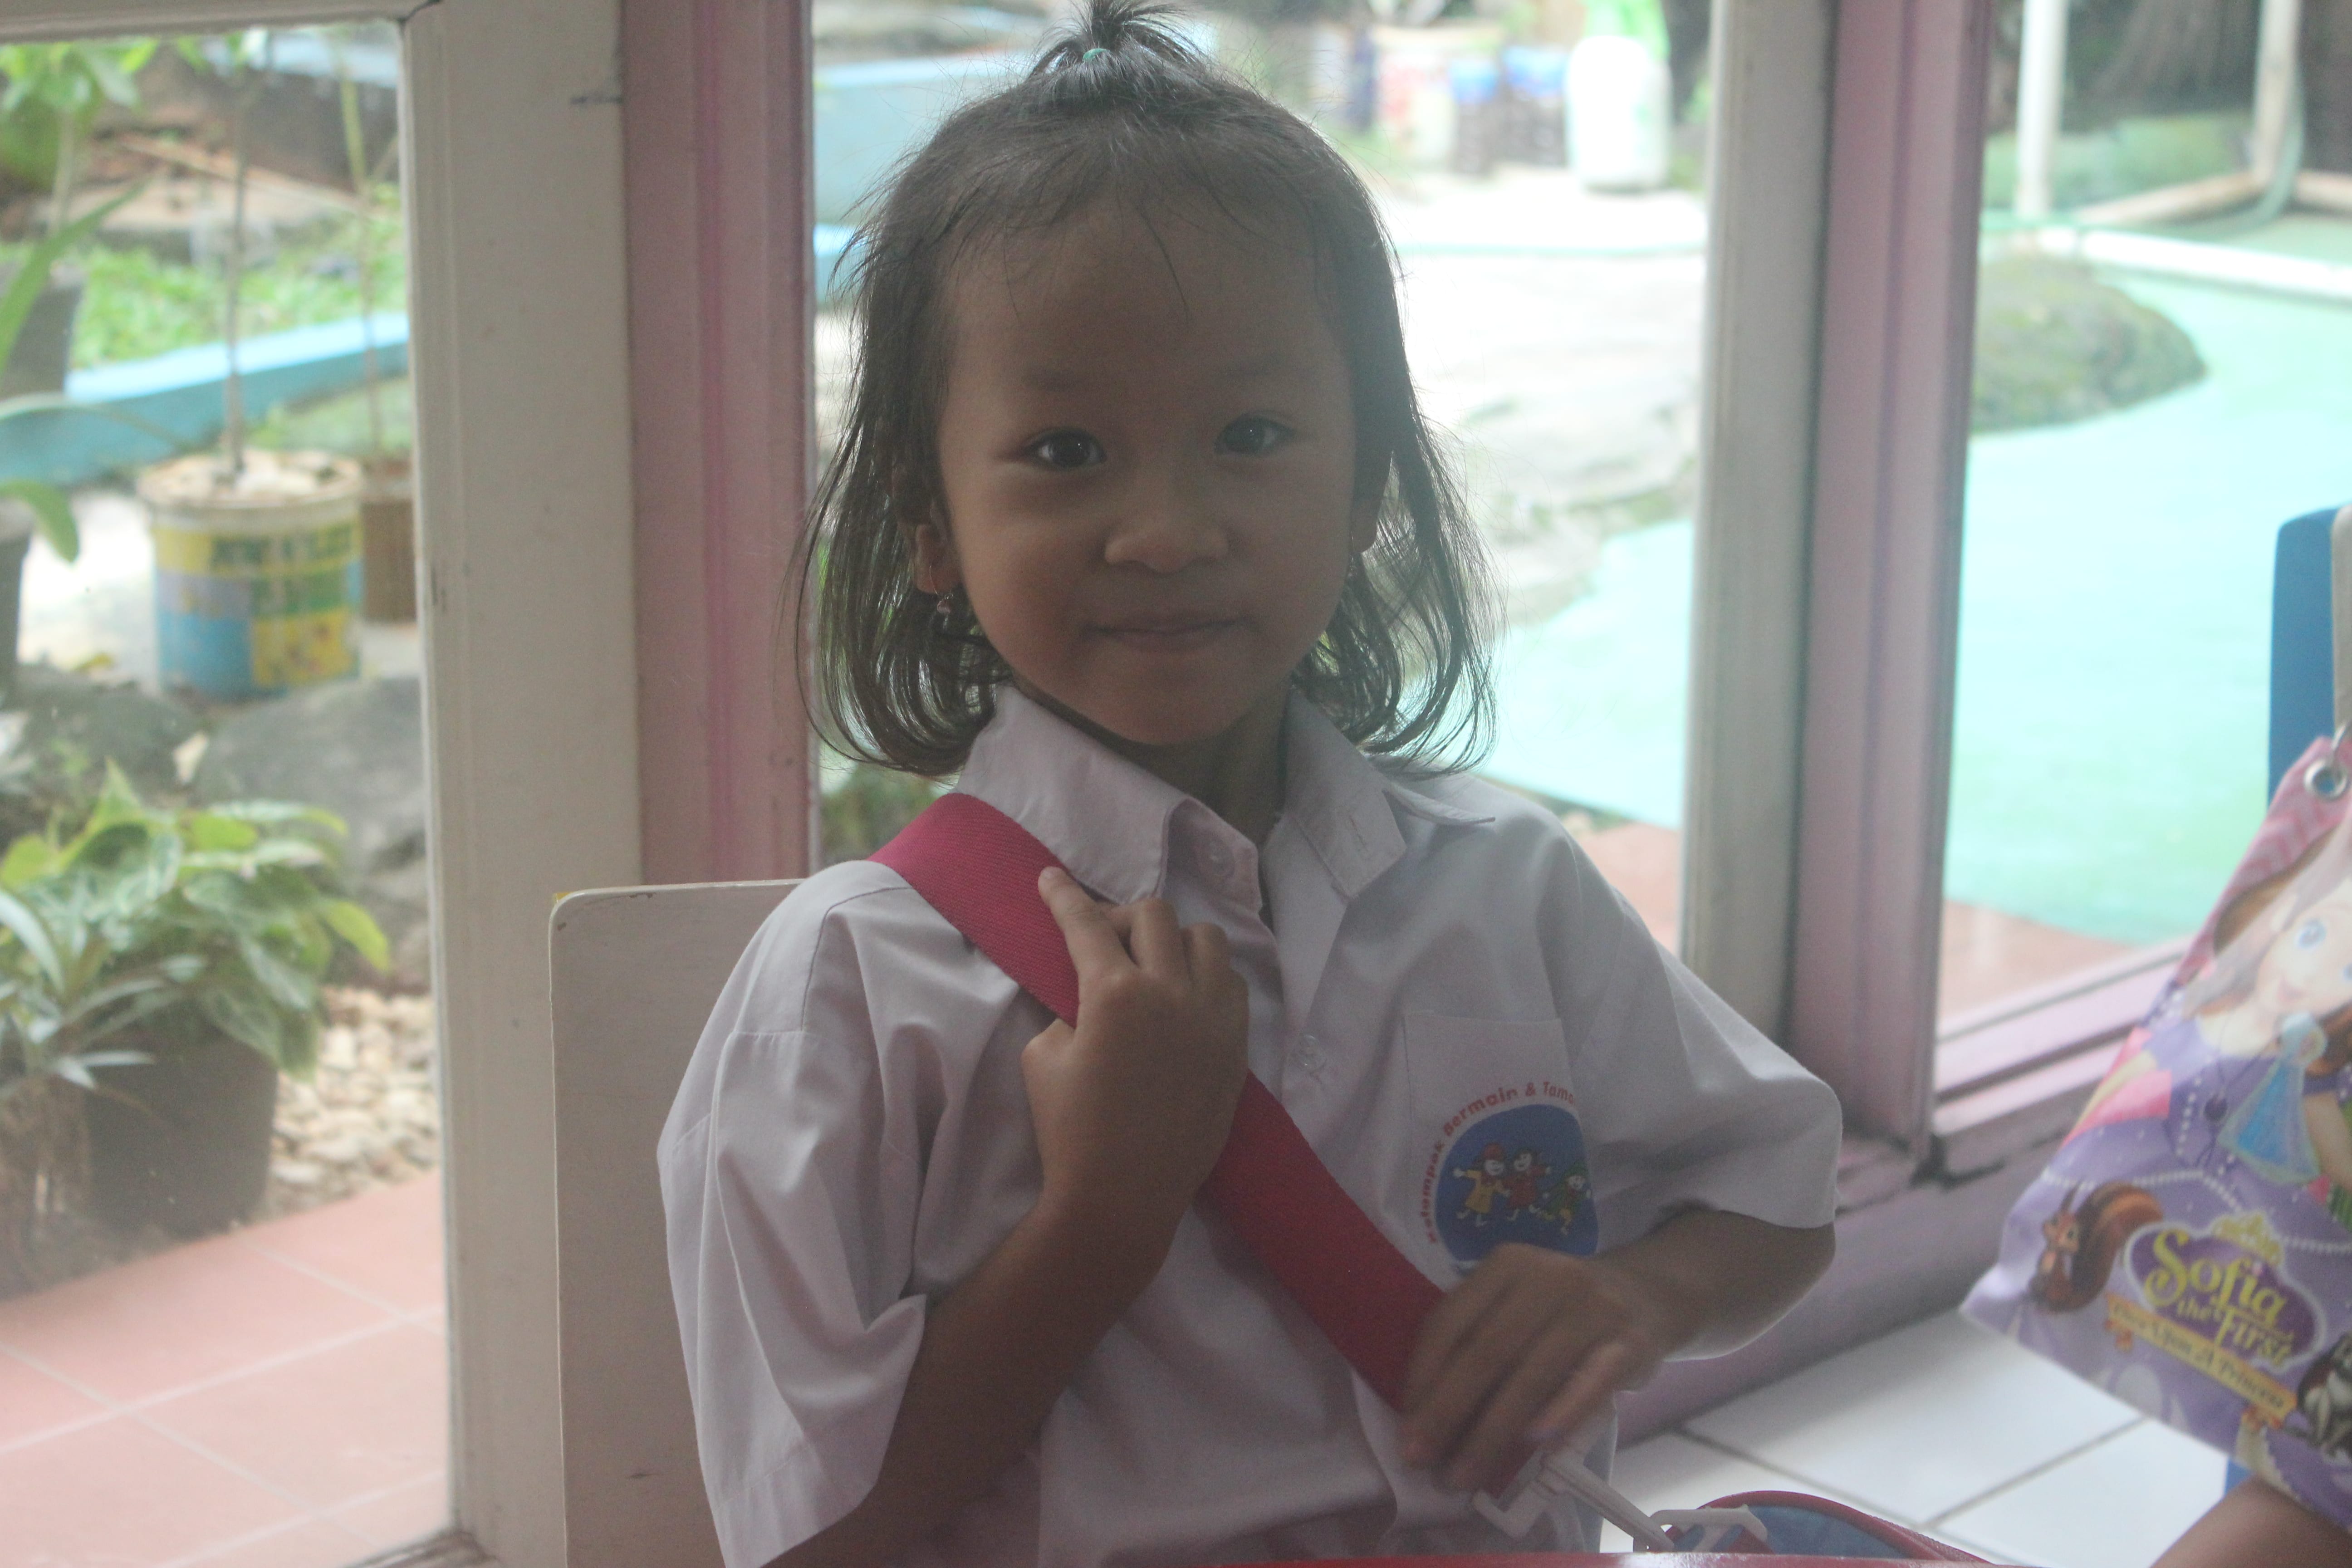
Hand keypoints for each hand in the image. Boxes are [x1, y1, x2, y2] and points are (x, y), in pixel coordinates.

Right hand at [1021, 867, 1249, 1252]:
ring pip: (1205, 939)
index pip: (1086, 923)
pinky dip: (1207, 975)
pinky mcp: (1236, 1046)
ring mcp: (1212, 1018)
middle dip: (1121, 916)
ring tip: (1151, 965)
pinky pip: (1232, 984)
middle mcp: (1171, 992)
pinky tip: (1184, 996)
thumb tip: (1090, 995)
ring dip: (1173, 939)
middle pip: (1154, 916)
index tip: (1050, 877)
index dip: (1064, 895)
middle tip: (1102, 940)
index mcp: (1114, 993)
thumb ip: (1067, 1010)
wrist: (1123, 1198)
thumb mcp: (1043, 1056)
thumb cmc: (1071, 1131)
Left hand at [1399, 1243, 1689, 1493]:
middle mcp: (1547, 1277)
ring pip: (1530, 1375)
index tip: (1406, 1430)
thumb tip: (1425, 1418)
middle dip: (1447, 1413)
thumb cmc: (1561, 1312)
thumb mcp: (1516, 1306)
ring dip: (1492, 1433)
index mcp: (1505, 1264)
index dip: (1423, 1379)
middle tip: (1421, 1463)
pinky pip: (1591, 1382)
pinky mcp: (1631, 1342)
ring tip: (1464, 1475)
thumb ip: (1476, 1343)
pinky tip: (1535, 1444)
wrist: (1647, 1293)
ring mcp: (1593, 1307)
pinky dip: (1561, 1412)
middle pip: (1485, 1352)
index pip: (1450, 1322)